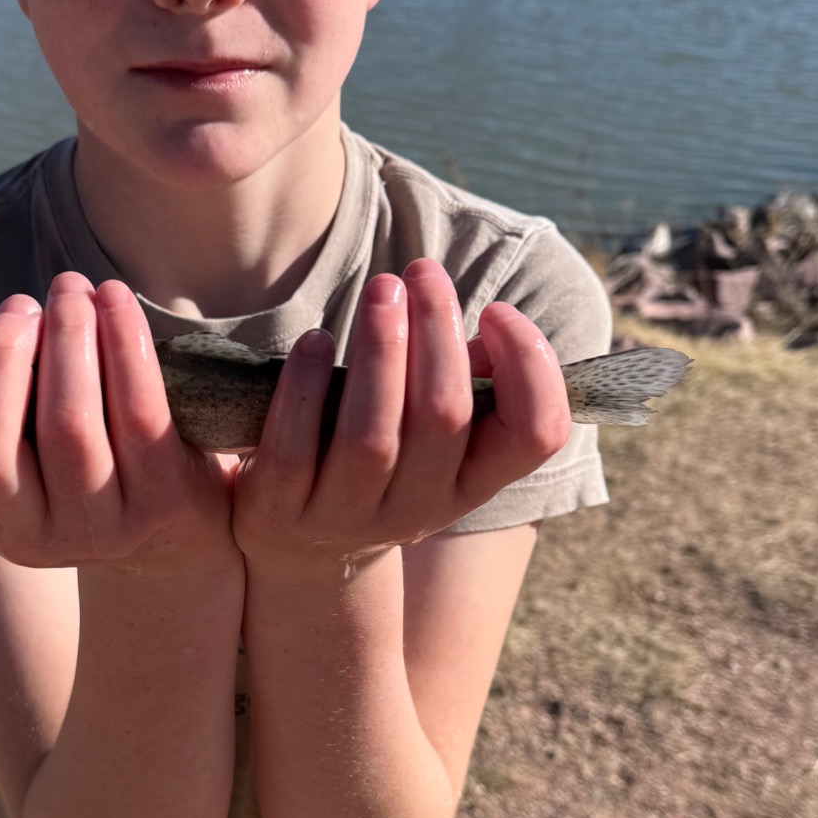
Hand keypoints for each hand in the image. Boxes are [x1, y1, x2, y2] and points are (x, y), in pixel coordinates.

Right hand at [0, 273, 238, 575]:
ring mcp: (95, 528)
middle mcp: (24, 536)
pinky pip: (137, 412)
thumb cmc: (74, 439)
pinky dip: (122, 341)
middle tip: (18, 307)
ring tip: (69, 289)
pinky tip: (112, 298)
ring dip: (65, 337)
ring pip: (66, 427)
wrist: (181, 513)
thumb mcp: (12, 410)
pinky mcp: (160, 502)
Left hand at [232, 258, 570, 577]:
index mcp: (472, 482)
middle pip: (444, 417)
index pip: (536, 435)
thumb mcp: (438, 438)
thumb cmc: (383, 458)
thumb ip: (467, 383)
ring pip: (373, 435)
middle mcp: (418, 507)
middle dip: (437, 330)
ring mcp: (347, 516)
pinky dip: (306, 386)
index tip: (496, 312)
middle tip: (422, 271)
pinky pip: (295, 448)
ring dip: (379, 349)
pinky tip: (315, 341)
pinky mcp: (281, 510)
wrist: (303, 545)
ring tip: (382, 290)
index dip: (530, 366)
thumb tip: (495, 326)